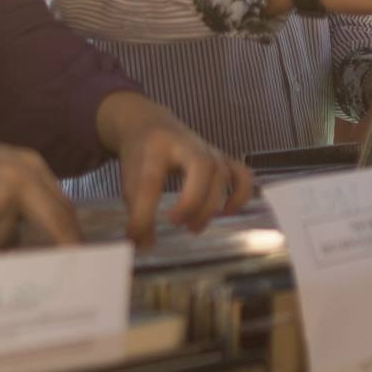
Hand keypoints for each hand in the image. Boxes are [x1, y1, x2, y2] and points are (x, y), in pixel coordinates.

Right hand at [0, 133, 80, 247]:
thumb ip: (20, 196)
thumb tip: (36, 235)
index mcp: (30, 164)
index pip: (63, 205)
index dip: (72, 233)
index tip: (79, 255)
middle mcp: (24, 177)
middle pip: (58, 221)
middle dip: (66, 248)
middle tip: (72, 271)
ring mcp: (6, 195)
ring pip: (10, 238)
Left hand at [96, 92, 252, 246]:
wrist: (149, 124)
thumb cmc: (140, 157)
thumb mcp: (129, 181)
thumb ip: (136, 213)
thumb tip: (145, 247)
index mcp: (155, 147)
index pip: (151, 182)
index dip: (144, 214)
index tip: (137, 235)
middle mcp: (186, 143)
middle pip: (200, 167)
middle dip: (191, 202)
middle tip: (174, 224)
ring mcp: (208, 148)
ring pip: (221, 172)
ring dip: (210, 204)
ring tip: (192, 227)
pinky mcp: (222, 157)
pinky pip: (242, 174)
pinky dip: (239, 195)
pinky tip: (225, 213)